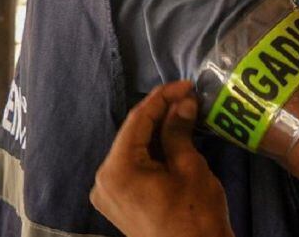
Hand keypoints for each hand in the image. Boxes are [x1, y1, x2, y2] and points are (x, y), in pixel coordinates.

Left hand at [90, 81, 232, 236]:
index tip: (186, 84)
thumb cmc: (194, 214)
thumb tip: (183, 102)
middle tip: (188, 97)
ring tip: (184, 112)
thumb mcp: (189, 167)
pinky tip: (173, 138)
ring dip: (157, 131)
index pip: (137, 121)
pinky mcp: (119, 202)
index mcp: (116, 169)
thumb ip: (179, 131)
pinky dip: (153, 151)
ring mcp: (109, 194)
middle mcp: (104, 180)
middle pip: (132, 134)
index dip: (162, 97)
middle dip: (160, 113)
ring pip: (134, 149)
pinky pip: (134, 166)